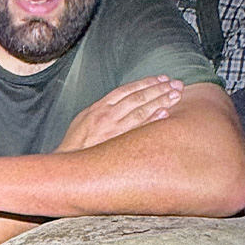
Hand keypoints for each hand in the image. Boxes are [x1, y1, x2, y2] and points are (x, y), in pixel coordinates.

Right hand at [57, 76, 182, 151]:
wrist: (67, 166)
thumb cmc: (75, 145)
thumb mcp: (83, 120)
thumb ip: (100, 110)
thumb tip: (116, 103)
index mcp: (99, 107)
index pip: (127, 90)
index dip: (145, 83)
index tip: (162, 78)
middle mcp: (106, 114)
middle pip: (137, 97)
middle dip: (158, 88)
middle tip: (176, 83)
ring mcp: (111, 129)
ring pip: (140, 110)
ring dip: (160, 101)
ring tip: (176, 95)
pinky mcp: (116, 143)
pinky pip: (137, 130)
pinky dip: (151, 120)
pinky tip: (165, 114)